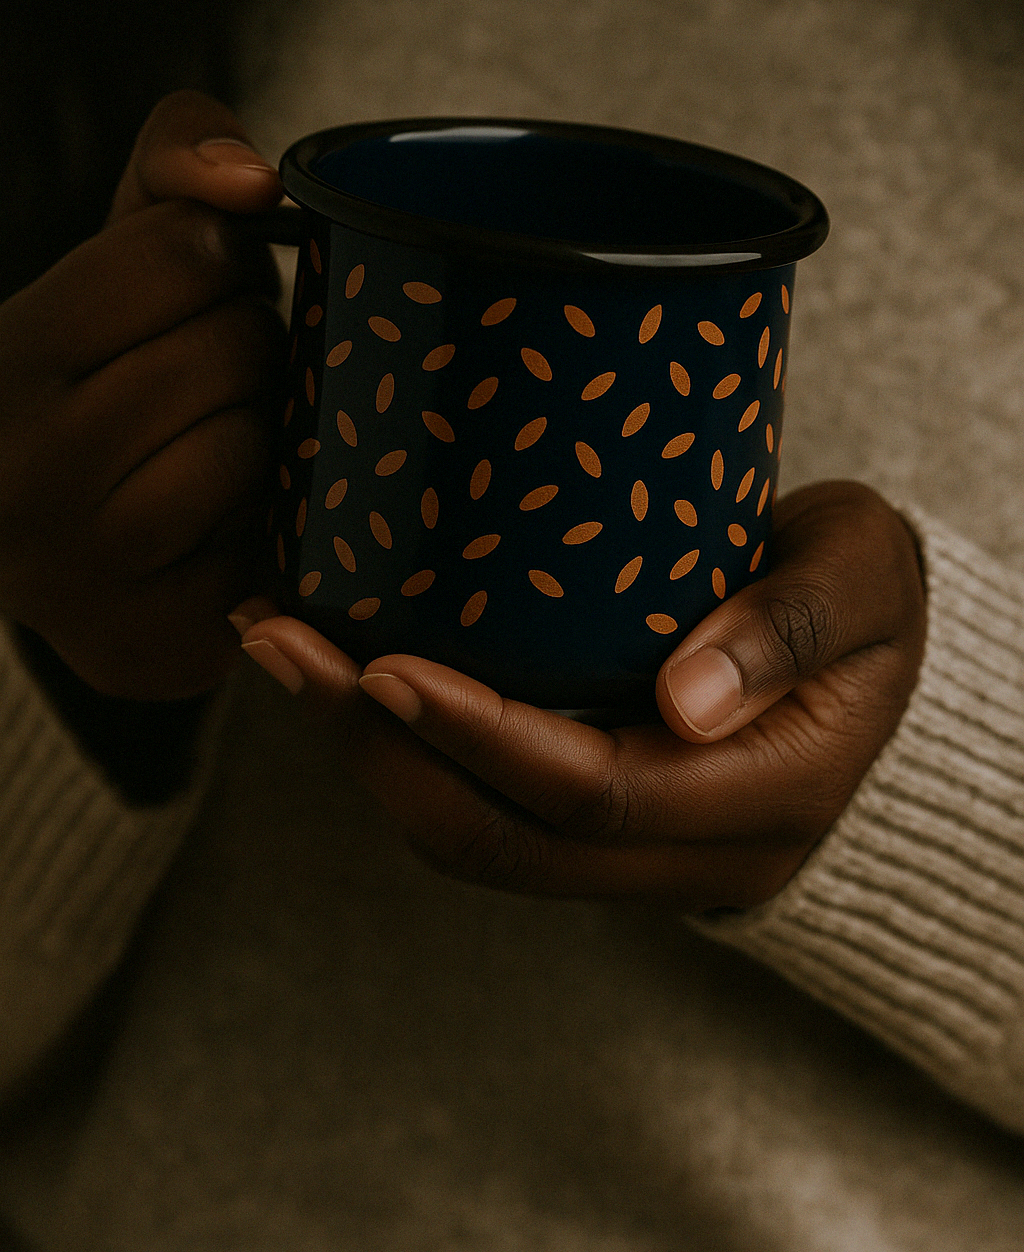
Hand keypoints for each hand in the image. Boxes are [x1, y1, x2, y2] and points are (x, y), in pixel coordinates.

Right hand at [0, 90, 286, 699]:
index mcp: (4, 361)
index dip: (216, 261)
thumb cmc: (99, 368)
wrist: (33, 533)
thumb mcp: (114, 248)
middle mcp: (22, 477)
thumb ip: (177, 162)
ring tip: (219, 436)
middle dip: (248, 344)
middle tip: (215, 370)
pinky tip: (230, 515)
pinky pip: (277, 550)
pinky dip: (274, 522)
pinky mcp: (154, 649)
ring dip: (268, 432)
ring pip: (258, 451)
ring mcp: (82, 578)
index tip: (192, 291)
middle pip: (234, 352)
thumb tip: (252, 182)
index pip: (184, 252)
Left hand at [235, 480, 926, 908]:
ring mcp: (637, 856)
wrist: (872, 658)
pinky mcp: (593, 831)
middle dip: (374, 747)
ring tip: (279, 647)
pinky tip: (343, 672)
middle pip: (501, 836)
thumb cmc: (864, 594)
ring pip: (473, 841)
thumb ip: (791, 627)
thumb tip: (686, 702)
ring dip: (364, 753)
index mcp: (766, 798)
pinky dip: (399, 752)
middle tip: (277, 641)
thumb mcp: (860, 575)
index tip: (382, 663)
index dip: (481, 735)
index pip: (596, 791)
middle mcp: (692, 854)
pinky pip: (479, 815)